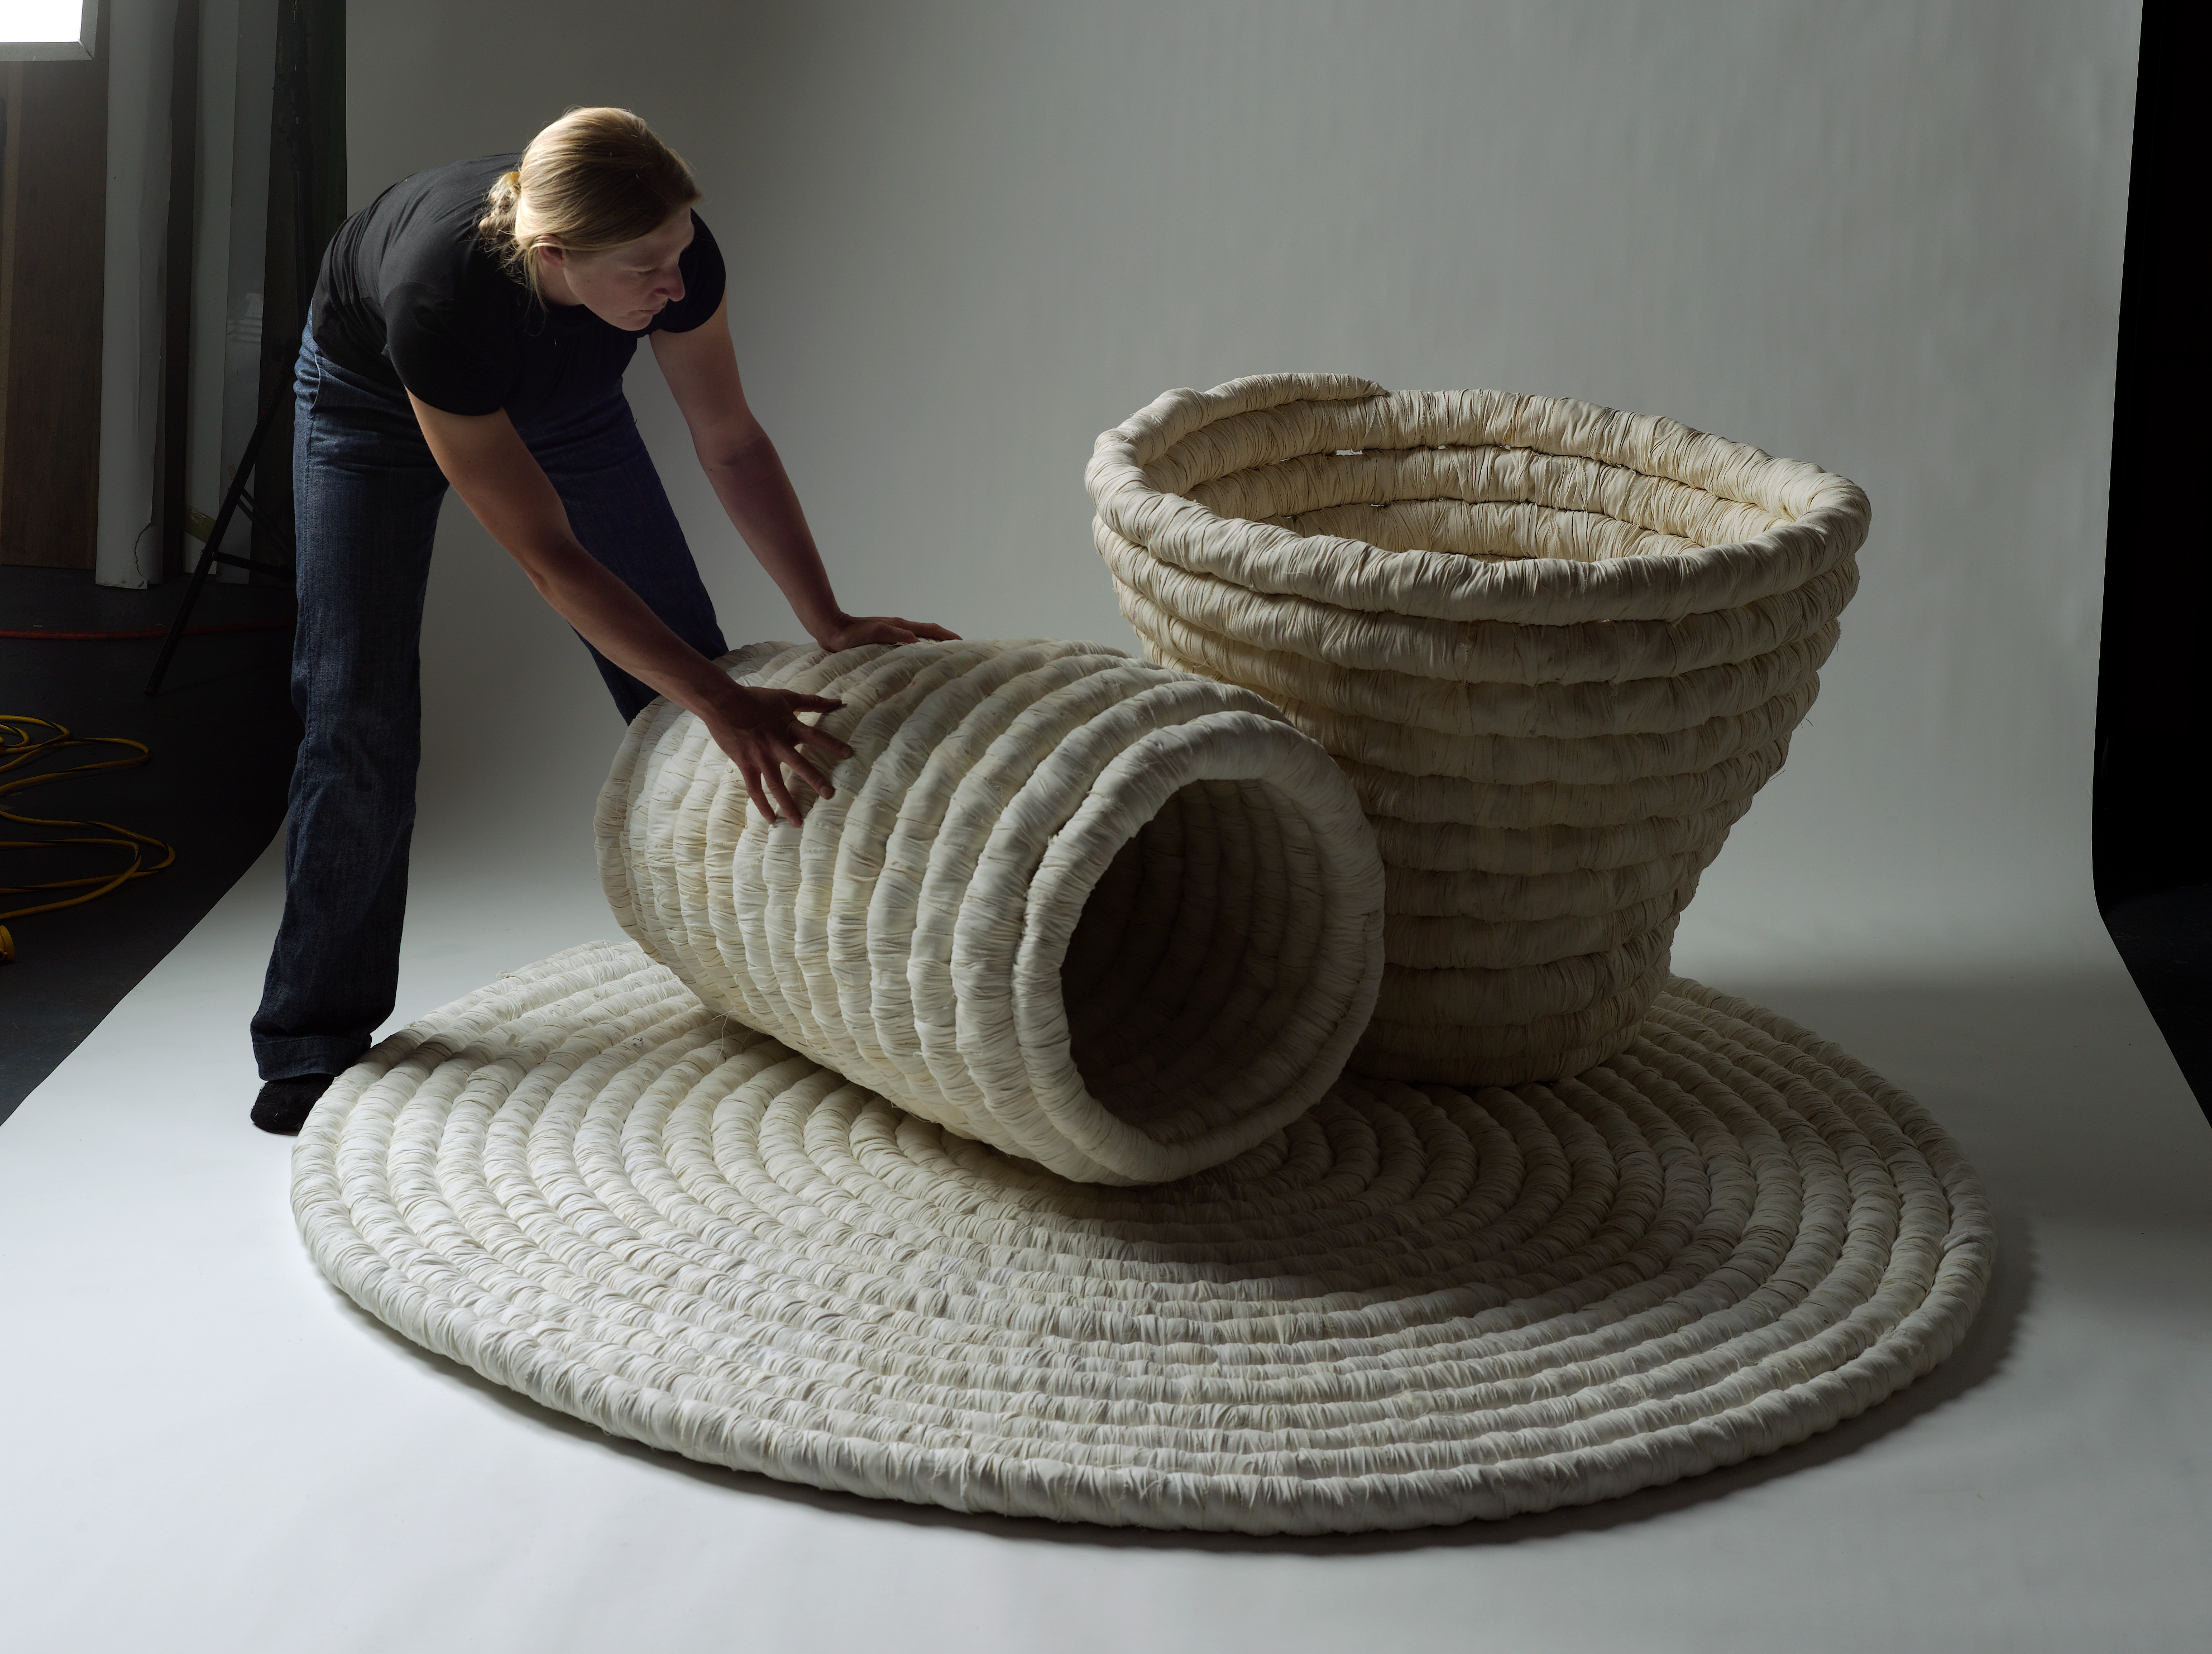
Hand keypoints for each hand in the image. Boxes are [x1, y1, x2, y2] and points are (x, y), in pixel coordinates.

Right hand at [704, 683, 853, 824]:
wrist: (722, 703)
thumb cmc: (755, 698)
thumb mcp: (786, 697)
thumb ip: (813, 702)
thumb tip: (838, 701)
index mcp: (789, 727)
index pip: (815, 736)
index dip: (833, 744)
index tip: (849, 754)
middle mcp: (776, 744)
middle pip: (799, 764)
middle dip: (815, 779)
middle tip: (829, 794)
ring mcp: (760, 757)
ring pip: (776, 785)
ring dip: (787, 804)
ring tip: (798, 822)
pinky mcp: (745, 765)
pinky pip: (754, 790)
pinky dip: (762, 805)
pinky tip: (770, 819)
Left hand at [814, 613, 961, 650]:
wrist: (831, 629)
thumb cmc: (850, 634)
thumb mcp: (872, 633)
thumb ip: (893, 634)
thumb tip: (915, 639)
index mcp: (900, 626)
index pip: (930, 629)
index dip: (947, 635)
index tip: (962, 642)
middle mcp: (899, 628)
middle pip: (928, 633)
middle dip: (945, 640)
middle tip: (959, 651)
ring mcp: (892, 634)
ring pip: (919, 639)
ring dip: (933, 646)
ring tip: (944, 658)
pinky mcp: (884, 641)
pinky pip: (908, 645)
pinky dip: (919, 651)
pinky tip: (917, 661)